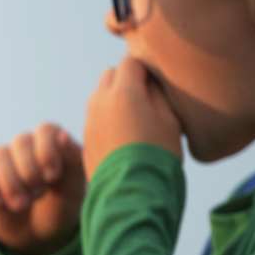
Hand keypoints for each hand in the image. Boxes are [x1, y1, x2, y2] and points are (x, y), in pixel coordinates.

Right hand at [0, 122, 86, 254]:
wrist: (38, 236)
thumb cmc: (60, 209)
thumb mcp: (74, 190)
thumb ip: (73, 162)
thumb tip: (63, 134)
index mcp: (53, 142)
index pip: (46, 130)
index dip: (46, 151)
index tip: (52, 177)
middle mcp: (26, 145)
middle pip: (21, 141)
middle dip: (30, 173)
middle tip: (39, 195)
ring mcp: (2, 159)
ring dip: (11, 183)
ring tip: (21, 204)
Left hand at [82, 57, 182, 178]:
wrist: (131, 192)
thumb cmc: (158, 155)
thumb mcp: (169, 120)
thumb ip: (157, 94)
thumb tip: (149, 81)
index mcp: (122, 93)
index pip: (130, 62)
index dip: (146, 69)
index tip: (158, 83)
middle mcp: (100, 102)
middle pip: (111, 75)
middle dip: (127, 80)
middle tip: (148, 98)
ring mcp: (89, 120)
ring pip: (100, 95)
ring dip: (115, 98)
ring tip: (136, 117)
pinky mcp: (85, 138)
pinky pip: (95, 117)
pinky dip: (107, 117)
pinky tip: (124, 134)